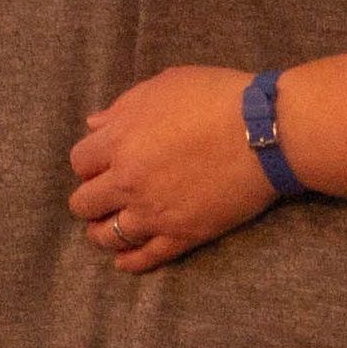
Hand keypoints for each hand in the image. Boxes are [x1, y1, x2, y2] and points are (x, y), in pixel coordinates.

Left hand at [66, 66, 269, 270]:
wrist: (267, 132)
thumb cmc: (218, 98)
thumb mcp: (164, 86)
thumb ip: (122, 107)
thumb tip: (93, 124)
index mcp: (120, 141)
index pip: (79, 162)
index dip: (89, 163)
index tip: (101, 164)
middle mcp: (128, 181)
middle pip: (84, 203)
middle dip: (90, 199)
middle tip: (104, 196)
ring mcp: (154, 212)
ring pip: (107, 235)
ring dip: (101, 232)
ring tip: (107, 229)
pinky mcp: (183, 234)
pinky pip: (145, 257)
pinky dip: (129, 261)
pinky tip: (124, 260)